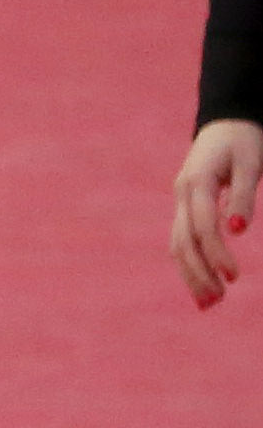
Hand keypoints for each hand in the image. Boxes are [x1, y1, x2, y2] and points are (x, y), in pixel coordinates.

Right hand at [171, 117, 262, 307]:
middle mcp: (182, 193)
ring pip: (177, 243)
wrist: (226, 124)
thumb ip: (243, 196)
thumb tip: (237, 230)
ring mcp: (180, 200)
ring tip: (208, 303)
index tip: (235, 278)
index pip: (202, 226)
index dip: (217, 253)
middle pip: (182, 240)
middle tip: (216, 301)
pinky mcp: (185, 206)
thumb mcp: (250, 165)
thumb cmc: (243, 143)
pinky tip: (199, 283)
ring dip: (190, 273)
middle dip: (198, 273)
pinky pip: (181, 238)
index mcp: (196, 182)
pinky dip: (188, 263)